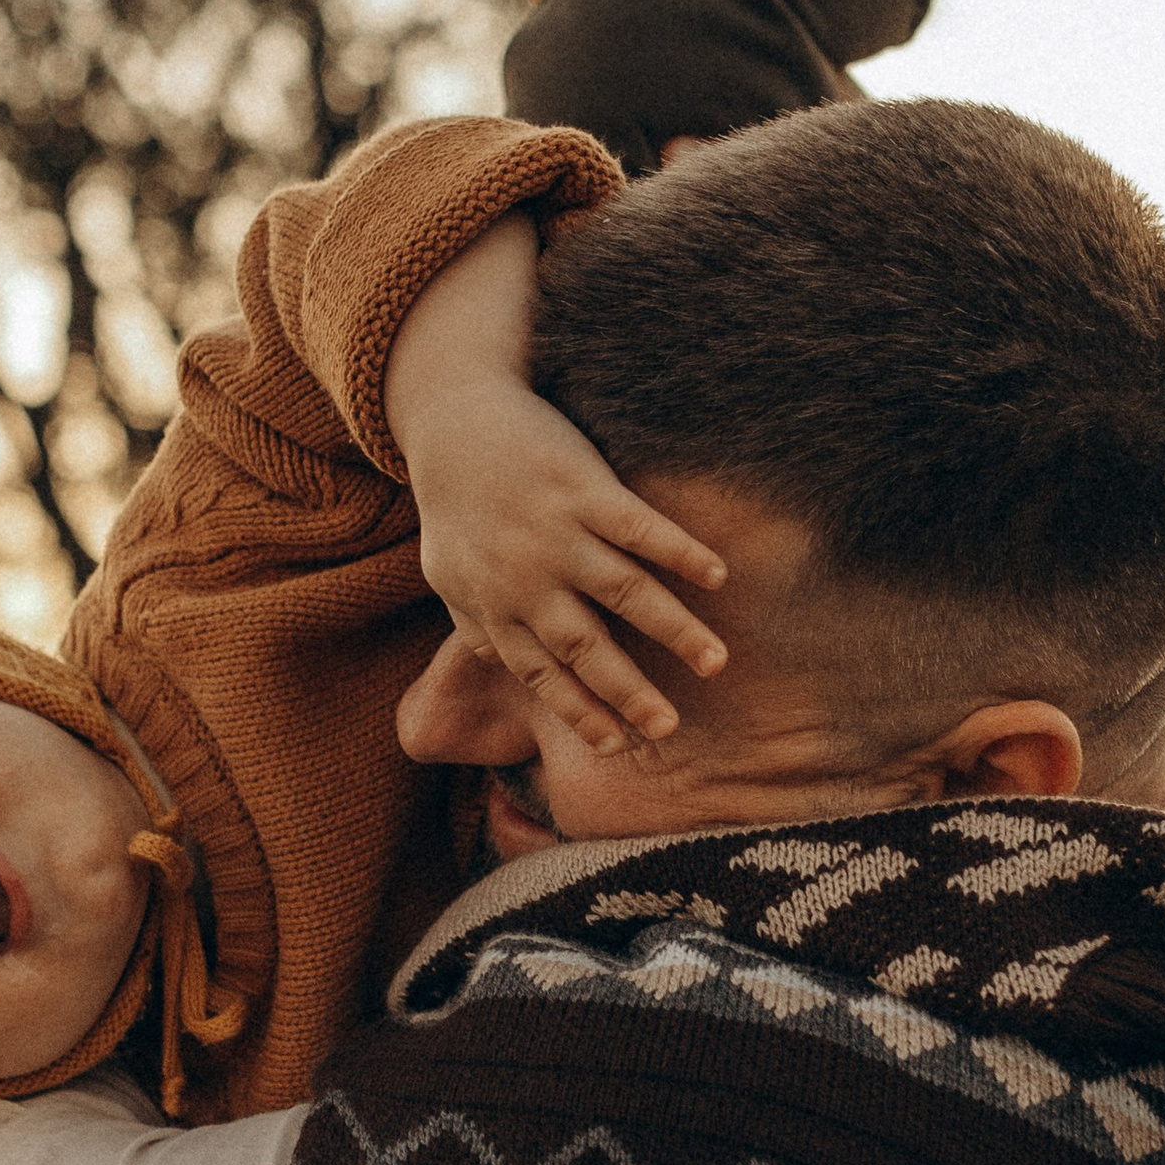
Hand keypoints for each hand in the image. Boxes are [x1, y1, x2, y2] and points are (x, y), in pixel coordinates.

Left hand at [401, 375, 727, 750]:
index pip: (544, 675)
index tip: (621, 746)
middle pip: (585, 647)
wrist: (454, 418)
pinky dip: (679, 551)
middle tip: (670, 729)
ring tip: (717, 663)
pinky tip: (717, 576)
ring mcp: (557, 532)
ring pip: (624, 592)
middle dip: (628, 692)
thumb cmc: (455, 501)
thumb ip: (473, 621)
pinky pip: (639, 526)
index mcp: (497, 606)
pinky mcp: (583, 486)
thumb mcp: (446, 572)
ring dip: (674, 630)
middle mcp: (528, 578)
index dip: (582, 712)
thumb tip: (497, 664)